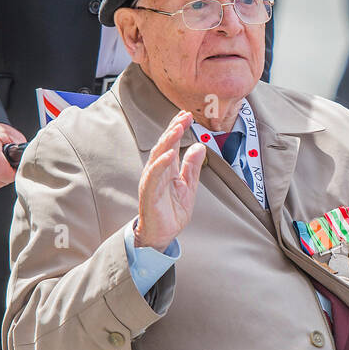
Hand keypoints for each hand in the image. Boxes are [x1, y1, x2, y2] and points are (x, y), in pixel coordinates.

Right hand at [135, 112, 205, 252]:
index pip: (172, 143)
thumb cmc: (172, 212)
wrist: (162, 234)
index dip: (178, 128)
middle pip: (164, 145)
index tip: (188, 115)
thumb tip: (199, 147)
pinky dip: (161, 164)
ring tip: (177, 128)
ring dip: (168, 141)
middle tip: (184, 116)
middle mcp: (158, 171)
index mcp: (167, 169)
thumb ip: (192, 167)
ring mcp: (152, 180)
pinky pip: (154, 175)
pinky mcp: (149, 192)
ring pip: (158, 156)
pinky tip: (170, 154)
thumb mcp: (189, 187)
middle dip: (174, 129)